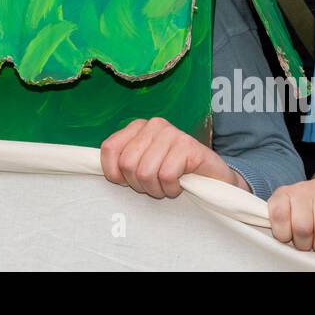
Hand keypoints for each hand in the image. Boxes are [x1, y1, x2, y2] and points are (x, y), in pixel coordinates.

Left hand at [100, 117, 243, 198]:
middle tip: (154, 186)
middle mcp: (153, 125)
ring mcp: (172, 133)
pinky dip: (172, 189)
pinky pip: (167, 176)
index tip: (126, 183)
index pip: (109, 148)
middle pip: (127, 164)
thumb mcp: (143, 165)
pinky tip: (180, 184)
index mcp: (137, 127)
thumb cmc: (173, 173)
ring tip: (168, 185)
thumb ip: (122, 163)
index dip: (113, 173)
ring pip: (146, 172)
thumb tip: (102, 172)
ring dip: (157, 189)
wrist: (212, 178)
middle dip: (139, 184)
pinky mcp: (188, 145)